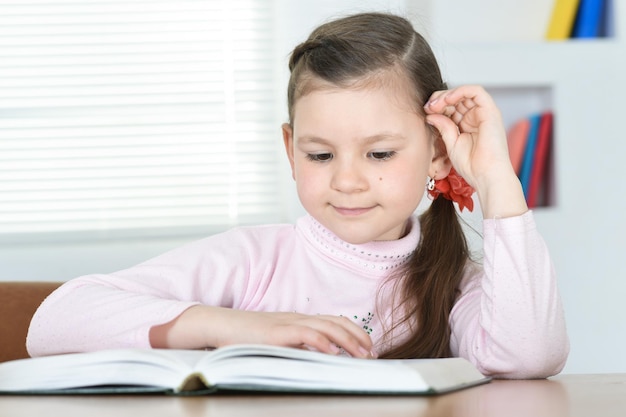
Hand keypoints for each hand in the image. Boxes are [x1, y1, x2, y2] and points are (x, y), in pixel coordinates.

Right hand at [150, 306, 376, 358]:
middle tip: (372, 353)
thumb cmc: (244, 337)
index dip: (353, 331)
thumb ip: (294, 346)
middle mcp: (296, 319)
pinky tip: (333, 352)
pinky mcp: (277, 333)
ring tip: (362, 354)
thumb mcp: (274, 341)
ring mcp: (287, 324)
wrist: (218, 326)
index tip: (367, 346)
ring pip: (326, 327)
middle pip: (335, 322)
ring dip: (348, 340)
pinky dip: (322, 342)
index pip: (333, 321)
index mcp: (297, 320)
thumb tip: (315, 357)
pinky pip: (305, 334)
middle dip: (358, 337)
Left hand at [423, 85, 527, 217]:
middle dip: (440, 99)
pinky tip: (447, 100)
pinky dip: (460, 91)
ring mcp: (485, 113)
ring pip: (465, 92)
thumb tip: (430, 114)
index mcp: (468, 124)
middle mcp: (477, 116)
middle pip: (457, 97)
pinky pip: (476, 91)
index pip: (452, 107)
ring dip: (447, 95)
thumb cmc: (472, 166)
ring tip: (435, 104)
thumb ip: (443, 126)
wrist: (485, 176)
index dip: (438, 106)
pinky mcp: (490, 111)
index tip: (426, 111)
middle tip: (428, 107)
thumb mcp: (451, 143)